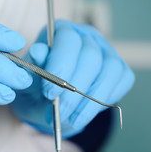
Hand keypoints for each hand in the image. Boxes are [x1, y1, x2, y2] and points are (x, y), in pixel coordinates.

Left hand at [12, 20, 133, 136]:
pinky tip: (85, 114)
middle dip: (75, 90)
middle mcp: (87, 36)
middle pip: (91, 57)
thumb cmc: (36, 86)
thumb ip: (33, 66)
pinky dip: (104, 101)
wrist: (47, 102)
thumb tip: (37, 51)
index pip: (68, 40)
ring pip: (109, 71)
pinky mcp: (120, 69)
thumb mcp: (29, 79)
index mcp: (62, 31)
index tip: (49, 93)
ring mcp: (107, 51)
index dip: (61, 66)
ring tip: (72, 120)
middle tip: (60, 112)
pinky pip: (121, 81)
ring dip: (90, 101)